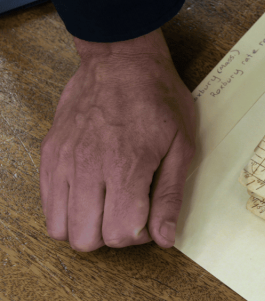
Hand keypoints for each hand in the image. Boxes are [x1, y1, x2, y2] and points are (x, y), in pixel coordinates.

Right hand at [40, 28, 195, 250]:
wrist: (120, 61)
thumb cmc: (158, 99)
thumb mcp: (182, 146)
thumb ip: (170, 195)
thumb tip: (164, 238)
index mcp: (126, 167)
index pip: (120, 234)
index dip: (138, 236)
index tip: (149, 218)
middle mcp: (88, 169)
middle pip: (86, 239)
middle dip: (111, 236)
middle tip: (129, 213)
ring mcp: (63, 162)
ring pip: (60, 228)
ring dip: (85, 226)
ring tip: (107, 205)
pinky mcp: (49, 155)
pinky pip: (46, 204)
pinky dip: (66, 210)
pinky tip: (88, 195)